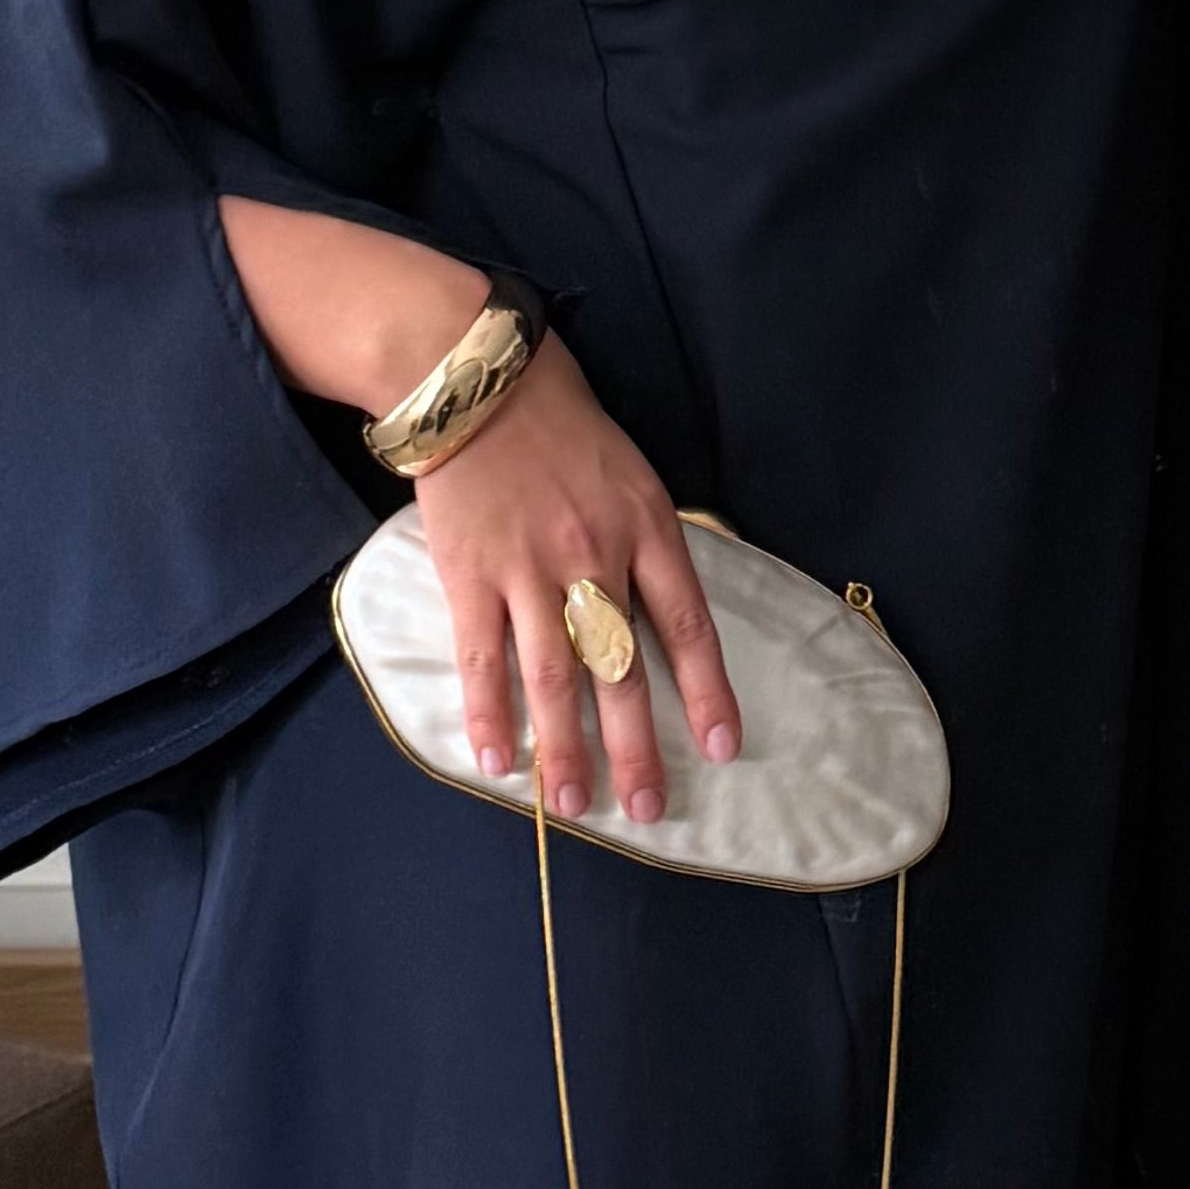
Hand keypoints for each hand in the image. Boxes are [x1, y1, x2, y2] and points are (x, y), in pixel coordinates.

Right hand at [414, 339, 741, 823]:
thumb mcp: (632, 476)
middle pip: (620, 668)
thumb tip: (662, 622)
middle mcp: (593, 555)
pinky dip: (488, 713)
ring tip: (573, 804)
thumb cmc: (562, 427)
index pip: (687, 624)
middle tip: (648, 808)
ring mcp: (528, 569)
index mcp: (646, 528)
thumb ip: (648, 545)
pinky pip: (481, 657)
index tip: (720, 746)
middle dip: (636, 746)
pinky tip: (497, 759)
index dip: (706, 691)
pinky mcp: (469, 573)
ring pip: (552, 677)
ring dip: (564, 748)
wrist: (479, 379)